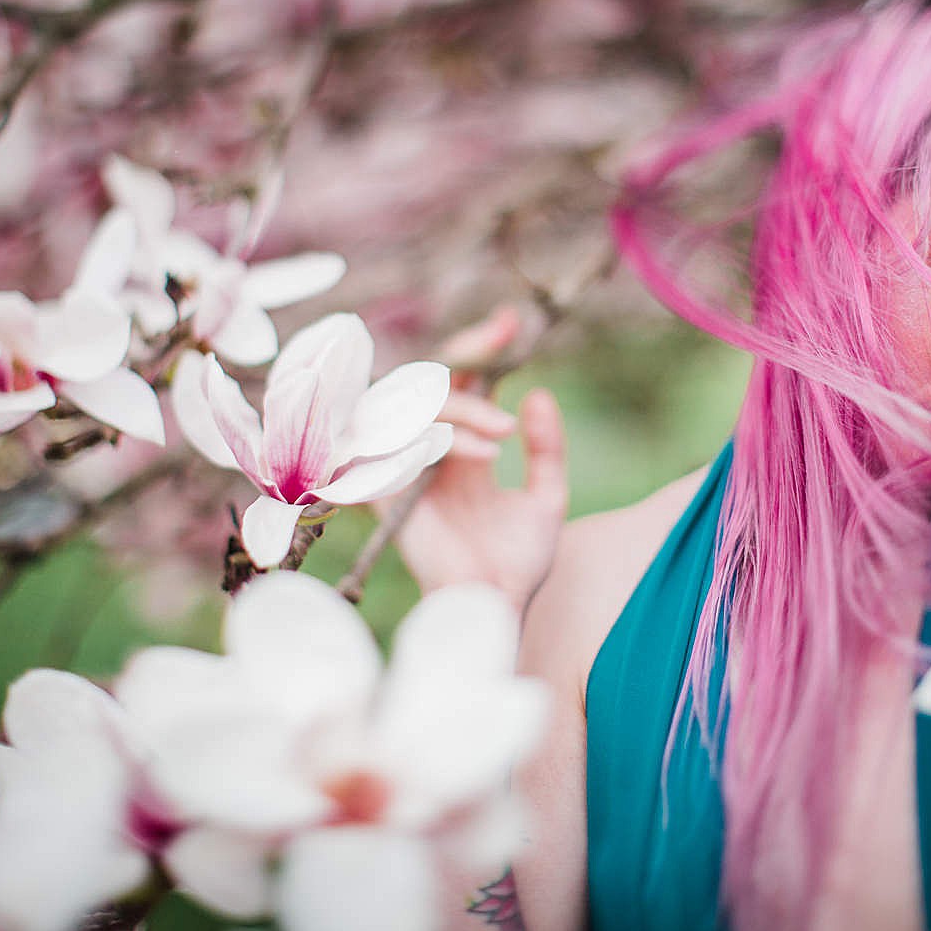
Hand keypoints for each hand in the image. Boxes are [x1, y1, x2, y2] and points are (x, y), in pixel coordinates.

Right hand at [396, 308, 568, 611]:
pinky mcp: (383, 491)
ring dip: (464, 408)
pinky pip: (400, 443)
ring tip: (503, 434)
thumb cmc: (517, 562)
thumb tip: (536, 395)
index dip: (482, 347)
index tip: (512, 322)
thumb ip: (546, 448)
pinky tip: (483, 456)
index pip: (464, 382)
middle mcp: (430, 452)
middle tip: (504, 342)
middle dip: (468, 352)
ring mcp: (406, 468)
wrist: (496, 608)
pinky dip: (446, 441)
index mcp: (463, 449)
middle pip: (433, 379)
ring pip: (417, 406)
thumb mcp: (547, 497)